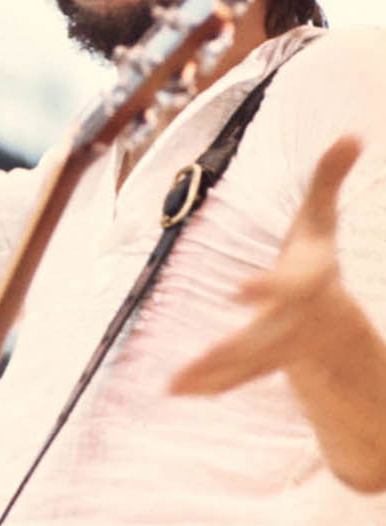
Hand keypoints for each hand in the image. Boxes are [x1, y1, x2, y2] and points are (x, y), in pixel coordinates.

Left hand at [170, 135, 363, 395]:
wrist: (333, 320)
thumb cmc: (315, 257)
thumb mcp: (321, 218)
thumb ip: (329, 178)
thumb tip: (352, 133)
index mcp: (307, 282)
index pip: (290, 286)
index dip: (268, 288)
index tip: (239, 291)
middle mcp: (293, 320)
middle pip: (263, 336)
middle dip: (231, 350)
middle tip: (198, 360)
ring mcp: (279, 346)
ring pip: (245, 365)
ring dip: (210, 375)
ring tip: (173, 385)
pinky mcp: (262, 361)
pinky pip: (236, 377)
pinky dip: (209, 384)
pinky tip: (177, 391)